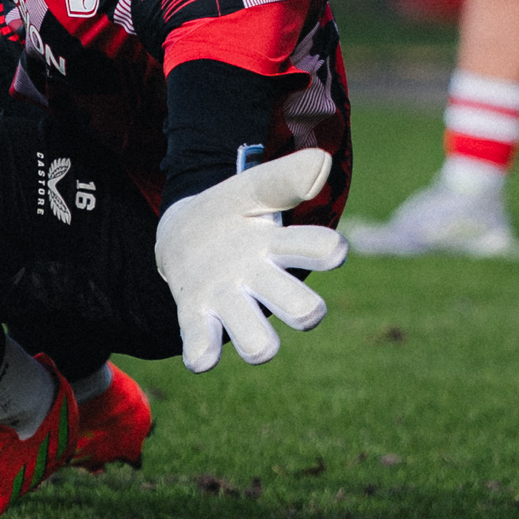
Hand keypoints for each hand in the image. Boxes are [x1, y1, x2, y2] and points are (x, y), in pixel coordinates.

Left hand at [153, 149, 342, 372]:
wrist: (186, 234)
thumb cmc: (231, 211)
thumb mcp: (252, 187)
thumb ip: (284, 177)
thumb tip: (324, 162)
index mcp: (281, 248)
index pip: (319, 251)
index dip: (329, 253)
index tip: (332, 250)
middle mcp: (263, 283)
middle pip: (300, 309)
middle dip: (303, 310)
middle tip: (305, 309)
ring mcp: (230, 303)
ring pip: (257, 341)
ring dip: (256, 340)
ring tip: (250, 328)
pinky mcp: (197, 318)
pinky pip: (204, 345)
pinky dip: (203, 354)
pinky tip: (202, 356)